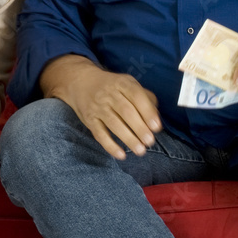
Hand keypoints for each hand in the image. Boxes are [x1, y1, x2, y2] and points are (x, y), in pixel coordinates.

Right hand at [41, 55, 160, 159]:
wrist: (81, 82)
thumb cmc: (112, 87)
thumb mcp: (128, 84)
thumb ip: (145, 97)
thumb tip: (156, 117)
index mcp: (122, 83)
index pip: (136, 96)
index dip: (147, 112)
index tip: (156, 127)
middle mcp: (109, 94)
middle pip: (126, 111)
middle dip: (139, 128)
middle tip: (150, 142)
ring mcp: (98, 107)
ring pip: (114, 124)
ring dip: (128, 138)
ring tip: (141, 151)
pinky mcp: (89, 120)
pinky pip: (99, 134)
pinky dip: (110, 145)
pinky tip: (121, 155)